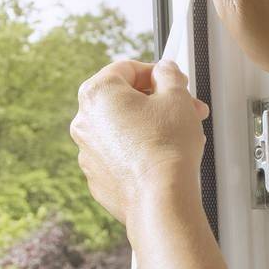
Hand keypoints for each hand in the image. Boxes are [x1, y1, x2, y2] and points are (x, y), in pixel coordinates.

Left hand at [69, 59, 209, 226]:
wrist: (161, 200)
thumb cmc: (167, 148)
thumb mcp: (176, 96)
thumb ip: (168, 74)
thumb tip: (164, 72)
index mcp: (97, 93)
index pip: (127, 68)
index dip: (156, 72)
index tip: (173, 81)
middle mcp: (84, 121)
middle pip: (124, 99)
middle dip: (157, 102)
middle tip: (183, 108)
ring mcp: (87, 151)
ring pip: (122, 128)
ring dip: (149, 126)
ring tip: (178, 135)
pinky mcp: (97, 177)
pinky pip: (118, 154)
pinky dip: (137, 151)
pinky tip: (162, 157)